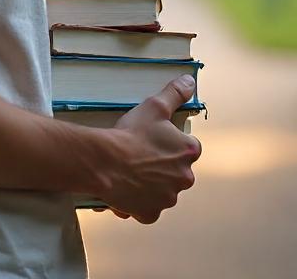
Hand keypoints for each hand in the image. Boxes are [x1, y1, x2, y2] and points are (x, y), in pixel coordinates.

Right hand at [101, 75, 201, 224]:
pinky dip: (139, 201)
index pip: (189, 147)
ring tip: (131, 169)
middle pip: (177, 170)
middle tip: (141, 154)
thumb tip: (189, 81)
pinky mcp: (150, 213)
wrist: (107, 161)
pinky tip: (127, 187)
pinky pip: (148, 207)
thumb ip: (175, 93)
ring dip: (151, 182)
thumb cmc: (132, 134)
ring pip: (162, 189)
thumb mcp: (155, 106)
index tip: (156, 139)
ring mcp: (167, 198)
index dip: (172, 142)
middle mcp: (184, 178)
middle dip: (162, 164)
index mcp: (188, 152)